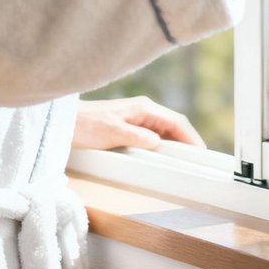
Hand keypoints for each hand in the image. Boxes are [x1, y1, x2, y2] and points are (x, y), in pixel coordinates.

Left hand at [72, 96, 204, 150]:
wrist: (67, 123)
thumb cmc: (87, 125)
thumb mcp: (113, 133)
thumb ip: (137, 136)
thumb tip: (158, 142)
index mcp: (143, 108)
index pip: (176, 121)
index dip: (190, 136)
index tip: (200, 152)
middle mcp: (143, 110)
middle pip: (173, 125)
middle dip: (187, 140)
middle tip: (197, 160)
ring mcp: (137, 117)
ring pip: (164, 130)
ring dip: (175, 143)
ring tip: (184, 161)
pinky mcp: (129, 126)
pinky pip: (153, 135)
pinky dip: (163, 145)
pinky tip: (163, 156)